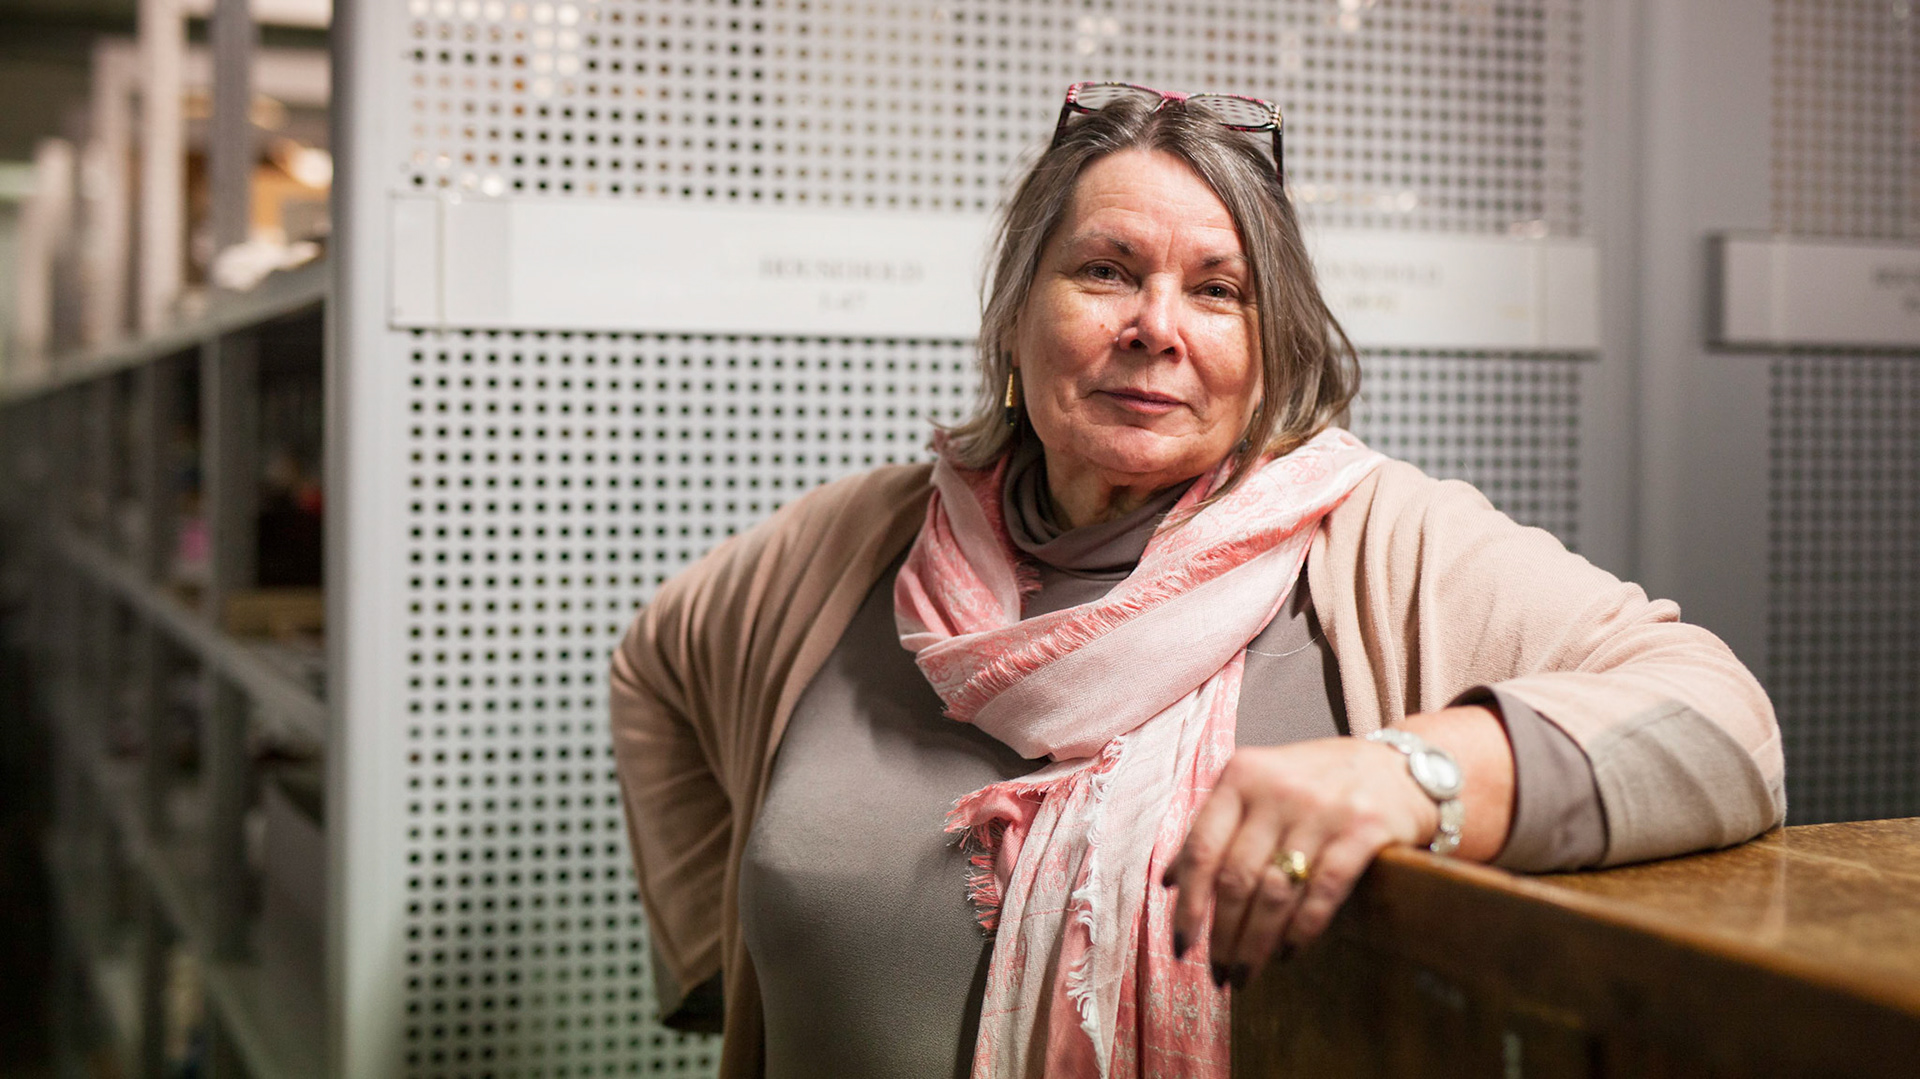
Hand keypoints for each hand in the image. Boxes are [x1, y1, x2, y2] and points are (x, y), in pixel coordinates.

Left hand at [1162, 705, 1511, 987]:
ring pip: (1276, 891)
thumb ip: (1216, 826)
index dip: (1187, 903)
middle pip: (1236, 877)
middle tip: (1219, 972)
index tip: (1180, 945)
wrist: (1404, 764)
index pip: (1201, 847)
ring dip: (1257, 942)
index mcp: (1242, 775)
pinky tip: (1289, 952)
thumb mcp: (1260, 785)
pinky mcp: (1364, 829)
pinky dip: (1303, 929)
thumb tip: (1168, 881)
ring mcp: (1322, 809)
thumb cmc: (1319, 782)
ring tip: (1246, 972)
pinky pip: (1324, 891)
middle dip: (1222, 934)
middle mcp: (1277, 788)